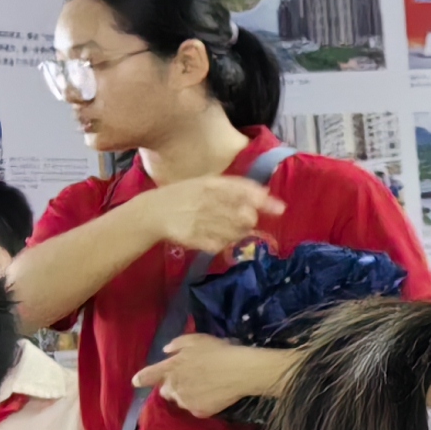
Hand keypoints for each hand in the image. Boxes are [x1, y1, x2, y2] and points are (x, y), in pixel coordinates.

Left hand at [133, 333, 280, 416]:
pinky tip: (213, 396)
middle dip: (172, 386)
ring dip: (187, 395)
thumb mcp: (196, 340)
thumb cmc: (219, 352)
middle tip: (188, 380)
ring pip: (180, 401)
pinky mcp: (199, 412)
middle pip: (164, 391)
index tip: (138, 381)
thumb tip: (166, 352)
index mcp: (169, 368)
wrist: (242, 371)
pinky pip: (195, 409)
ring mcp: (185, 401)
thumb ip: (177, 345)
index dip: (141, 379)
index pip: (145, 376)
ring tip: (204, 388)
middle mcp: (173, 387)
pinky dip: (201, 404)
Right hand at [135, 173, 281, 254]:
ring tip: (228, 228)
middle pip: (245, 217)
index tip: (280, 208)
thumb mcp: (206, 184)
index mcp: (209, 185)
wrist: (151, 212)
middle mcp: (206, 201)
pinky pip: (220, 245)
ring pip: (236, 233)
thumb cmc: (184, 196)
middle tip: (245, 220)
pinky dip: (223, 243)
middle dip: (250, 220)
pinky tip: (216, 238)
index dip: (263, 201)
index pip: (242, 191)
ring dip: (239, 233)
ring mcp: (199, 221)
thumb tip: (266, 193)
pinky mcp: (193, 238)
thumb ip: (234, 188)